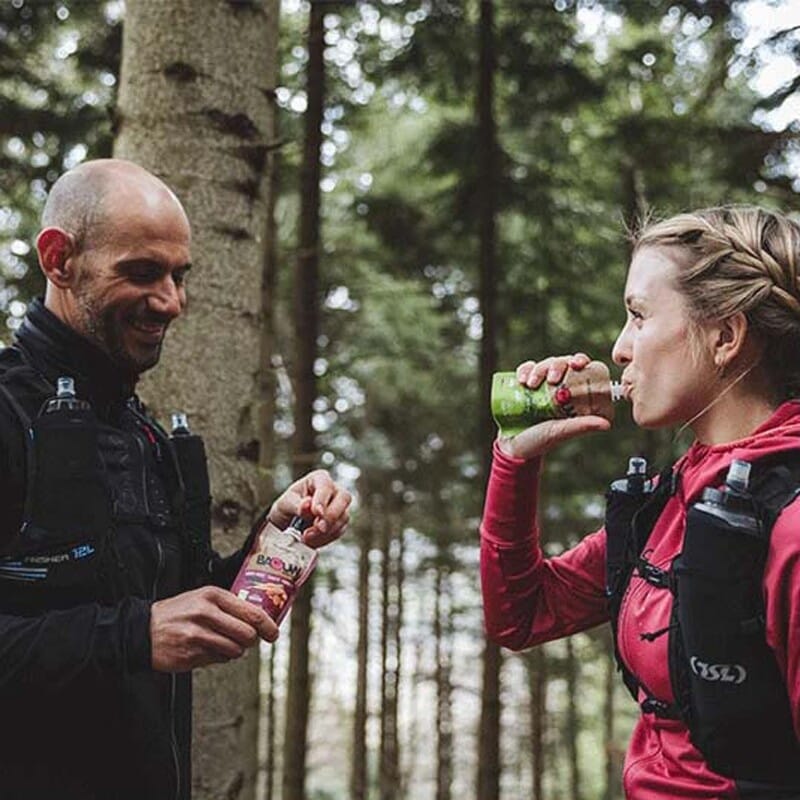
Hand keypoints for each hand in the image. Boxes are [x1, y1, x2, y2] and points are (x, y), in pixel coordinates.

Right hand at [150, 586, 277, 671]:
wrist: (142, 629)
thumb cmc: (178, 612)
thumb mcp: (203, 598)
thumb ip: (229, 606)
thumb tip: (258, 620)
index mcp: (212, 596)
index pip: (251, 613)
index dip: (268, 626)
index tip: (273, 633)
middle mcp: (206, 614)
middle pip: (247, 634)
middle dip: (251, 640)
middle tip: (246, 640)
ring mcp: (197, 636)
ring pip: (235, 650)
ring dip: (234, 650)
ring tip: (222, 643)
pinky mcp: (190, 655)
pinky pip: (218, 660)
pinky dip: (218, 657)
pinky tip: (206, 649)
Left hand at [268, 469, 351, 547]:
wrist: (287, 524)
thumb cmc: (287, 507)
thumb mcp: (285, 504)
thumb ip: (296, 504)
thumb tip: (307, 504)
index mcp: (319, 478)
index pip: (326, 486)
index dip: (323, 499)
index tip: (316, 512)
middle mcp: (333, 490)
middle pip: (344, 498)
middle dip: (331, 515)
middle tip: (318, 527)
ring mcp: (340, 506)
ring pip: (343, 517)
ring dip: (326, 530)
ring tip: (307, 537)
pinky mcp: (341, 522)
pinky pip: (339, 531)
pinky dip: (326, 538)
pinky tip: (312, 540)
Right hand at [497, 353, 609, 459]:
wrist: (513, 446)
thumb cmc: (542, 440)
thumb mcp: (562, 432)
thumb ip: (581, 426)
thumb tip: (607, 424)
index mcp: (571, 394)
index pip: (579, 369)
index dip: (580, 360)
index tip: (577, 364)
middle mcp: (556, 386)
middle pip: (561, 363)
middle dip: (556, 365)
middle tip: (551, 380)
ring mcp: (539, 384)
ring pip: (542, 364)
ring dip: (538, 370)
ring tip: (531, 385)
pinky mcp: (521, 384)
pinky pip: (525, 370)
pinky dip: (524, 371)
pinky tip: (522, 381)